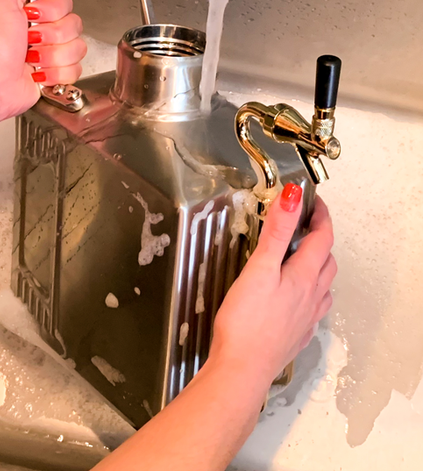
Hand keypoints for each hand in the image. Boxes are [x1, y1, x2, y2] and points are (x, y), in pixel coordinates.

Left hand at [0, 0, 86, 122]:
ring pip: (77, 49)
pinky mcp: (54, 77)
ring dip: (52, 56)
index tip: (32, 16)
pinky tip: (37, 74)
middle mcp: (41, 33)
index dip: (53, 11)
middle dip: (52, 35)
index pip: (65, 2)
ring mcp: (49, 56)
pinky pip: (74, 71)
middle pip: (75, 26)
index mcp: (31, 13)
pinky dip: (55, 74)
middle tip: (30, 40)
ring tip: (30, 60)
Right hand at [210, 185, 336, 385]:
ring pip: (324, 287)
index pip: (323, 238)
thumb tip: (292, 198)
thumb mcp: (259, 268)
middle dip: (320, 239)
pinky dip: (310, 293)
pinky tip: (295, 298)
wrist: (242, 370)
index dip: (321, 216)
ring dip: (318, 267)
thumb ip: (276, 232)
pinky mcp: (297, 335)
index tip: (313, 201)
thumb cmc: (246, 319)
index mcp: (305, 277)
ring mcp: (307, 319)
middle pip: (327, 261)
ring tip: (301, 258)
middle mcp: (313, 297)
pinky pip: (313, 308)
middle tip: (304, 226)